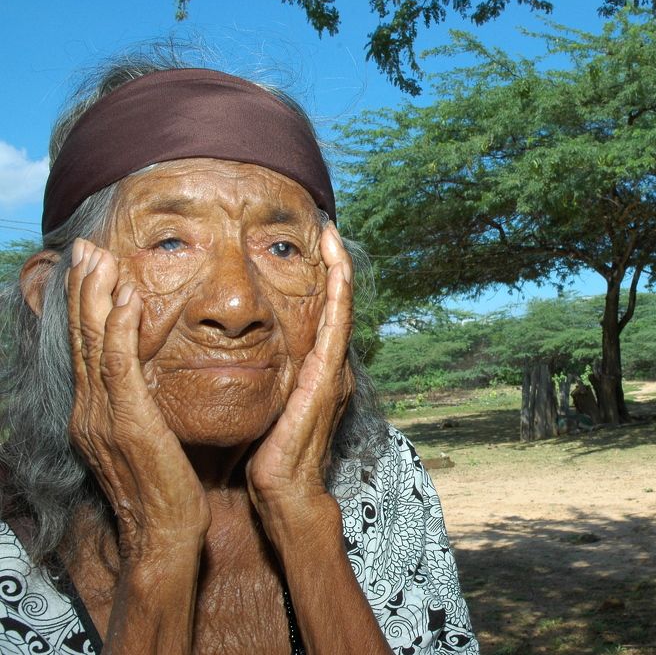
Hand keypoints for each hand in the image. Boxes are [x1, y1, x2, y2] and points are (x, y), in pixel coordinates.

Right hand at [67, 239, 209, 558]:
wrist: (164, 534)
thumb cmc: (165, 490)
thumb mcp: (148, 442)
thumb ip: (142, 410)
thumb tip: (150, 386)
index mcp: (96, 414)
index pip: (87, 350)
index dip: (88, 308)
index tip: (94, 271)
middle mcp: (90, 411)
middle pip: (81, 338)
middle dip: (84, 290)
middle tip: (87, 249)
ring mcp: (103, 416)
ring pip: (93, 344)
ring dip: (96, 296)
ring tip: (101, 258)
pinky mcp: (127, 422)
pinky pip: (118, 366)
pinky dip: (118, 328)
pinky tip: (124, 299)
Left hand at [246, 224, 354, 518]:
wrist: (286, 493)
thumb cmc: (271, 458)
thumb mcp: (268, 410)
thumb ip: (269, 384)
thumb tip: (245, 363)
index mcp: (320, 374)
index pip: (324, 319)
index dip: (322, 284)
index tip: (312, 254)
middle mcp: (334, 367)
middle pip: (338, 307)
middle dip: (335, 267)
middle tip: (327, 230)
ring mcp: (335, 370)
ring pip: (341, 309)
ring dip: (338, 271)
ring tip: (332, 238)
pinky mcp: (328, 375)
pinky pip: (336, 322)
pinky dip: (338, 291)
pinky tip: (335, 266)